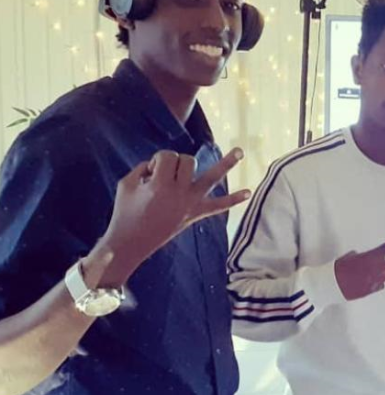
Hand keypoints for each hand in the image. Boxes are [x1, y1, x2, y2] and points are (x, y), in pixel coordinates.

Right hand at [87, 148, 250, 286]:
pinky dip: (233, 200)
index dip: (158, 160)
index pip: (168, 156)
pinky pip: (218, 207)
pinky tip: (248, 193)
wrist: (131, 243)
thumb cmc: (125, 211)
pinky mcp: (195, 214)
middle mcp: (179, 193)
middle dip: (177, 161)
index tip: (149, 173)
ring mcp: (190, 204)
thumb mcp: (126, 183)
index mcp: (159, 185)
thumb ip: (143, 167)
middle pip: (188, 161)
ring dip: (227, 163)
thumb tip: (160, 164)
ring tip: (241, 151)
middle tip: (163, 177)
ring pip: (211, 178)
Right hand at [334, 235, 384, 300]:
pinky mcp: (372, 290)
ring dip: (381, 275)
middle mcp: (376, 268)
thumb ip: (360, 256)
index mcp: (371, 257)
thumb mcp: (349, 258)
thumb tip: (362, 256)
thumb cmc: (338, 268)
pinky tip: (360, 284)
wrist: (330, 285)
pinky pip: (378, 285)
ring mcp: (376, 280)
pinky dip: (372, 284)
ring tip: (364, 275)